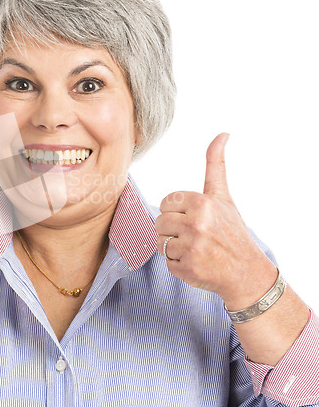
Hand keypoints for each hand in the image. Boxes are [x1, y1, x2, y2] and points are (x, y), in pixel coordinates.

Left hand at [155, 133, 276, 307]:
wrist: (247, 273)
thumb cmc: (232, 231)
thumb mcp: (223, 196)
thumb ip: (216, 165)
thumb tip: (223, 133)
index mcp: (202, 203)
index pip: (166, 203)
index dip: (177, 211)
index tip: (194, 218)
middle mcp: (197, 224)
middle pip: (159, 222)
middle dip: (173, 229)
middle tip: (195, 235)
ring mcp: (192, 248)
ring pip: (160, 242)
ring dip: (174, 248)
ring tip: (196, 249)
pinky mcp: (187, 269)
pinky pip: (167, 262)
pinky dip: (179, 265)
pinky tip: (197, 263)